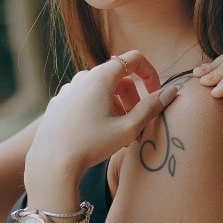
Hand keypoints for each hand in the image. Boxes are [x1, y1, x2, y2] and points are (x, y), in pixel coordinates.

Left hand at [25, 51, 175, 193]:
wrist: (51, 163)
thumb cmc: (91, 145)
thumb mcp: (128, 128)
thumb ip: (151, 107)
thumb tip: (171, 92)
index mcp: (101, 77)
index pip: (134, 59)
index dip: (150, 74)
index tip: (156, 94)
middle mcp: (83, 77)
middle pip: (118, 78)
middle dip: (133, 97)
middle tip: (138, 125)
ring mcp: (68, 89)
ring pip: (101, 90)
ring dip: (116, 106)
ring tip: (120, 133)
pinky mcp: (59, 103)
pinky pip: (85, 99)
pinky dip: (98, 110)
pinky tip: (98, 134)